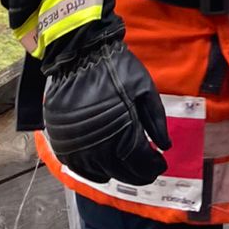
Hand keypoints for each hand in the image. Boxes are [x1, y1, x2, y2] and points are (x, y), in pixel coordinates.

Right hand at [41, 12, 171, 186]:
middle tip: (147, 168)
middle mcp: (100, 146)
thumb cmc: (116, 69)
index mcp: (124, 131)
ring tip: (126, 165)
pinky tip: (103, 165)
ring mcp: (78, 147)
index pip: (142, 164)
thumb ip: (156, 120)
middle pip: (122, 173)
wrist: (80, 54)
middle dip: (139, 173)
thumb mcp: (145, 89)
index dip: (154, 167)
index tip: (160, 164)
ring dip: (117, 172)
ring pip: (101, 173)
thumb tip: (165, 147)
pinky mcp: (62, 143)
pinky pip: (79, 168)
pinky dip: (93, 170)